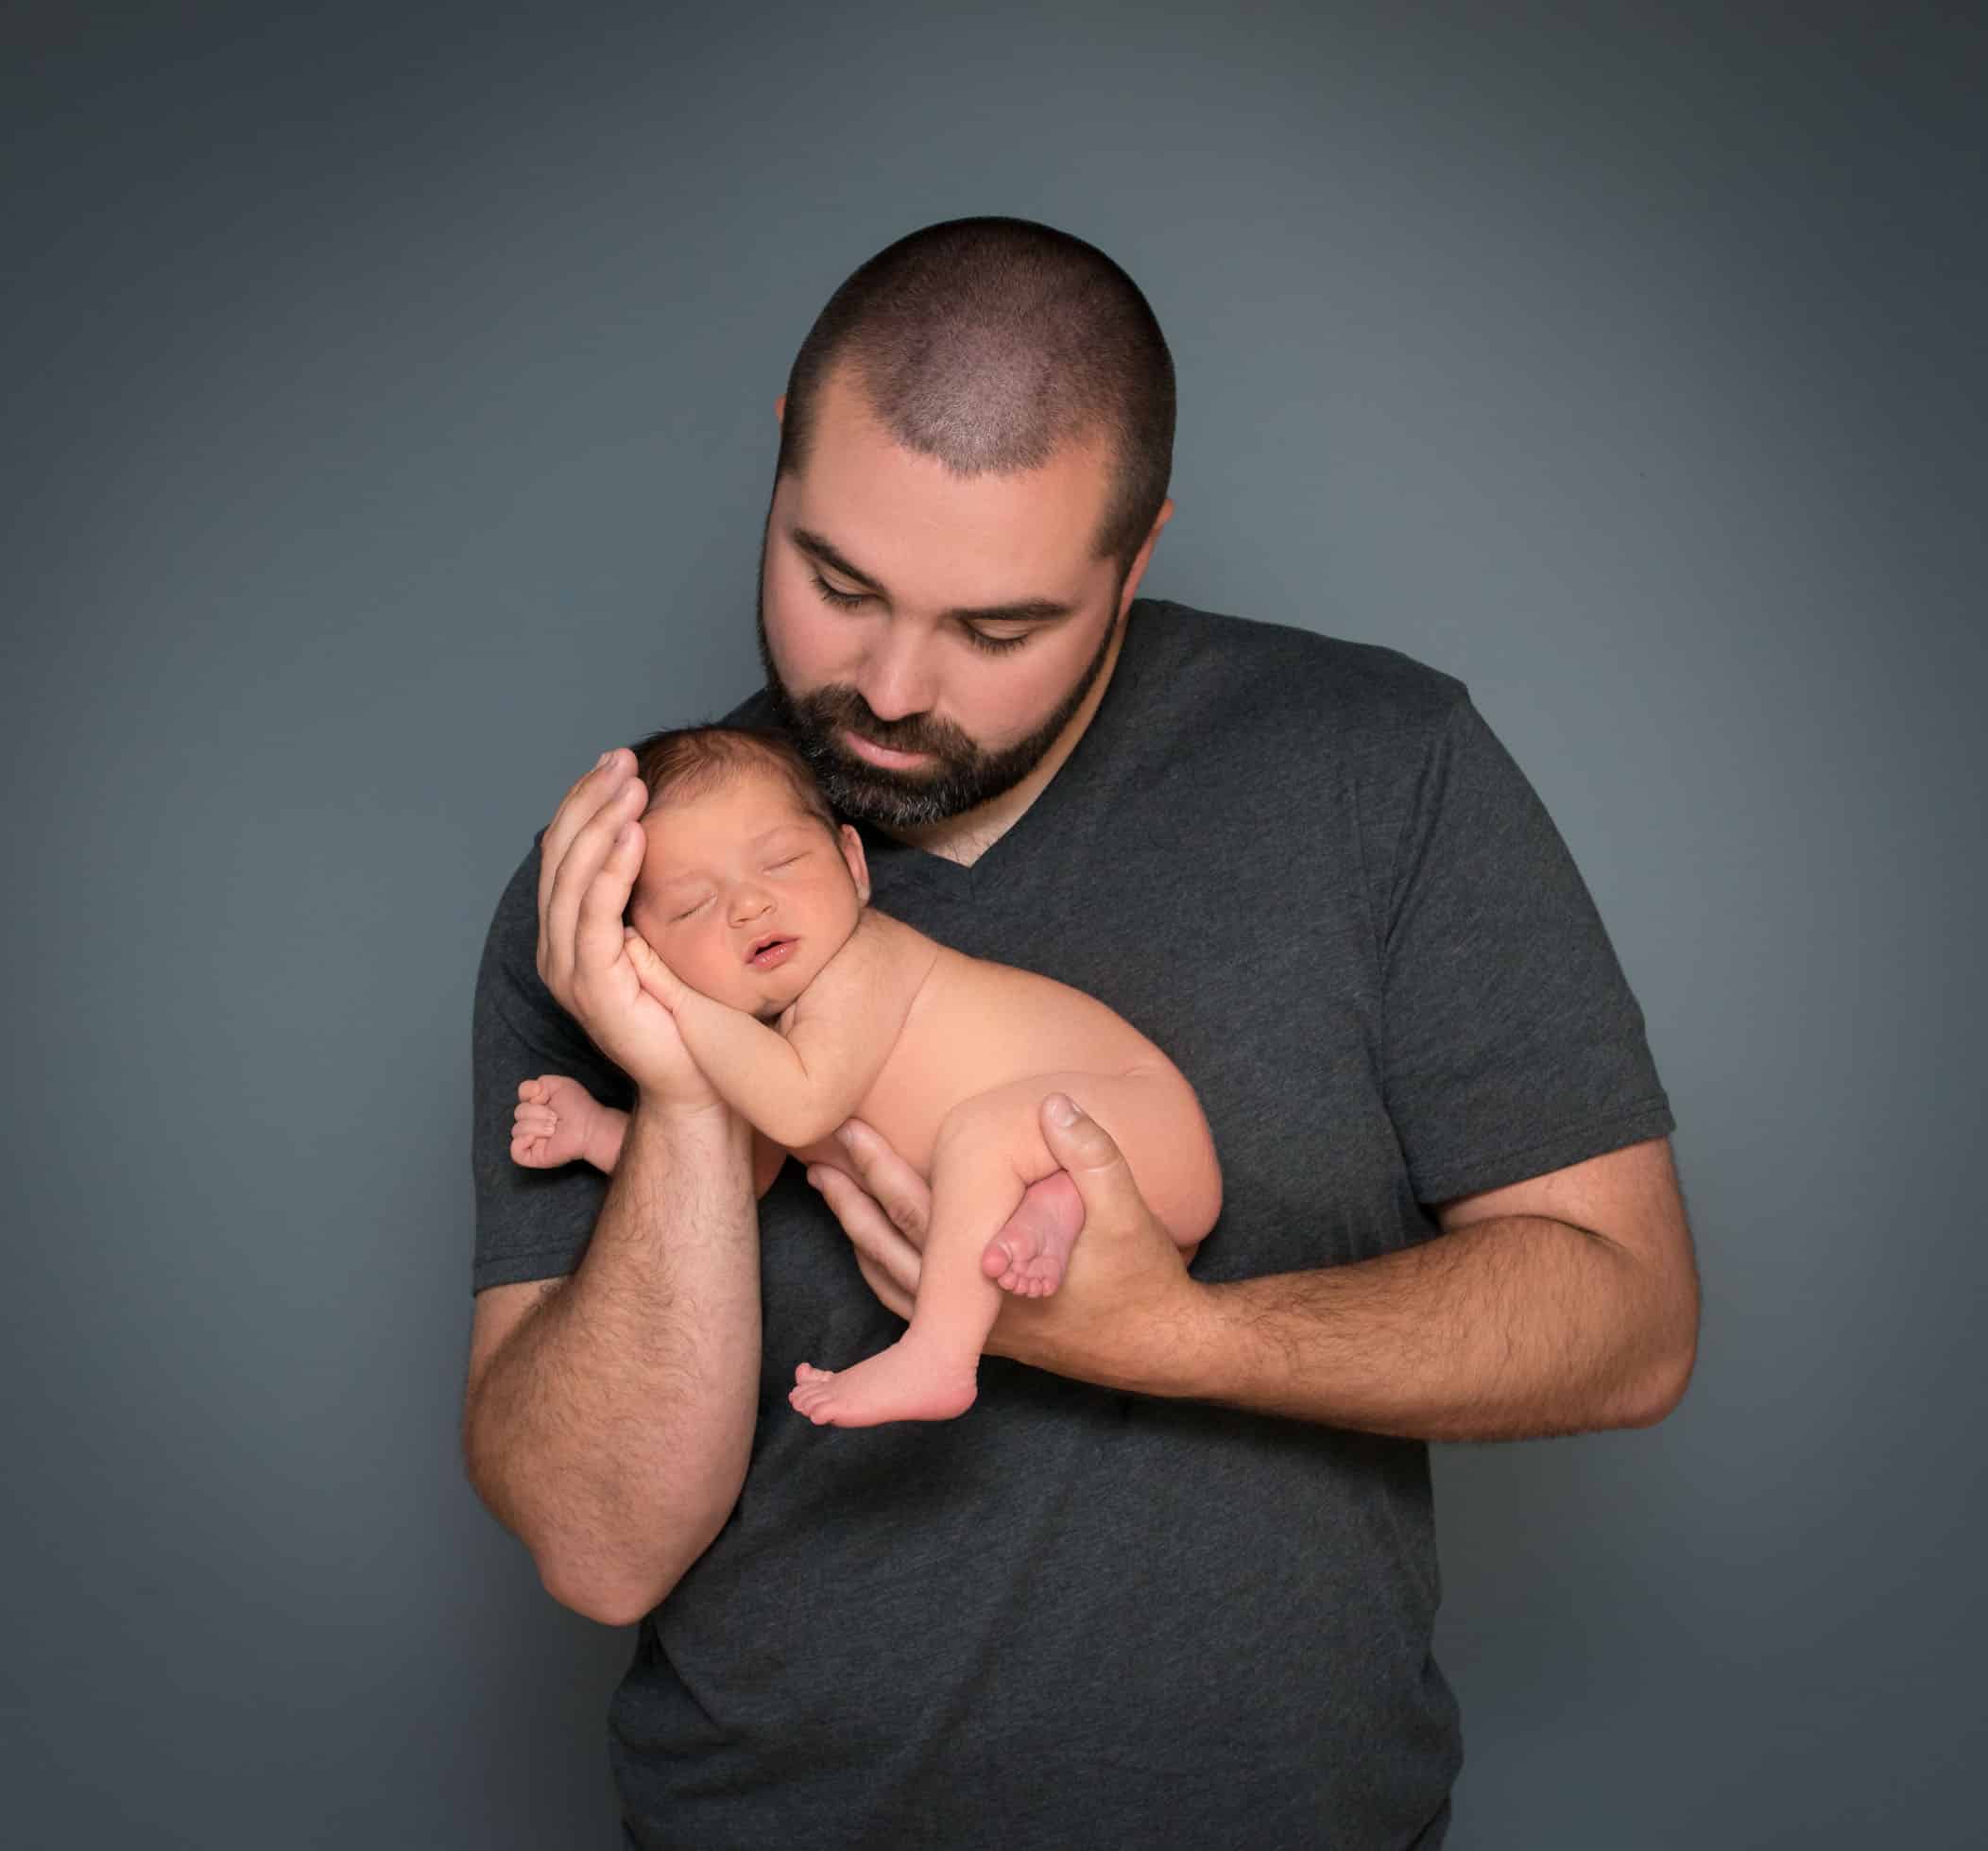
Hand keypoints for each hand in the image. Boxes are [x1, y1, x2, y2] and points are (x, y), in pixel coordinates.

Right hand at [511, 1073, 603, 1168]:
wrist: (589, 1127)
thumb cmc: (578, 1106)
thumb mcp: (560, 1084)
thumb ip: (540, 1082)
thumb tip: (527, 1095)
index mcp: (537, 1105)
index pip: (521, 1096)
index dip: (530, 1094)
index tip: (545, 1097)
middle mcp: (532, 1121)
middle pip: (518, 1112)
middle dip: (538, 1112)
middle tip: (556, 1118)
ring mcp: (531, 1140)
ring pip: (516, 1130)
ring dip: (537, 1126)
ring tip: (554, 1129)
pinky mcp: (533, 1156)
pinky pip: (515, 1151)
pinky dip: (522, 1143)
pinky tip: (535, 1139)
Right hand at [535, 748, 714, 1107]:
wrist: (701, 1081)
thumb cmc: (694, 1012)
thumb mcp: (670, 938)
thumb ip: (652, 896)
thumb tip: (662, 836)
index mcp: (572, 933)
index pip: (567, 853)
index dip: (586, 803)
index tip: (617, 762)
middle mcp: (560, 947)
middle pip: (561, 856)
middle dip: (591, 801)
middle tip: (623, 760)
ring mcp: (570, 969)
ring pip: (573, 879)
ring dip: (601, 824)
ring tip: (630, 785)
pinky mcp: (592, 986)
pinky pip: (596, 916)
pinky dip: (611, 870)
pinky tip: (632, 833)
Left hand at [808, 1097, 1205, 1391]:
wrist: (1162, 1346)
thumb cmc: (1144, 1275)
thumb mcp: (1128, 1210)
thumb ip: (1094, 1154)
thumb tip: (1057, 1104)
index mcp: (996, 1276)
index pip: (920, 1215)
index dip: (878, 1171)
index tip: (847, 1133)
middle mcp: (974, 1310)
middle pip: (891, 1248)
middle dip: (851, 1198)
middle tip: (818, 1155)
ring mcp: (975, 1328)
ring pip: (894, 1281)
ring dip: (858, 1234)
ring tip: (832, 1191)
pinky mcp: (983, 1337)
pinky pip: (912, 1305)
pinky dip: (883, 1269)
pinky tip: (874, 1244)